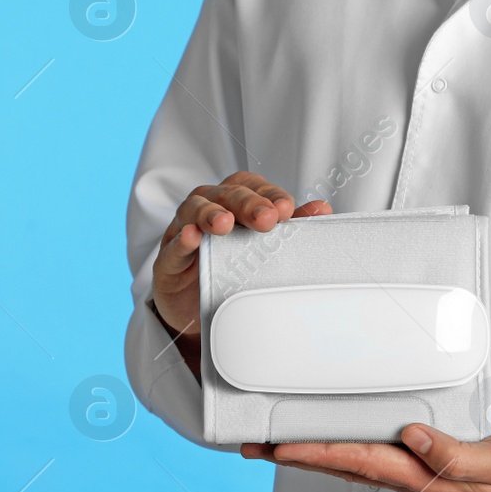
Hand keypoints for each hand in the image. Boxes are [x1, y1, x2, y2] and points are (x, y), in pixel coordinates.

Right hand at [151, 171, 331, 375]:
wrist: (198, 304)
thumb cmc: (232, 264)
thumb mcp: (263, 245)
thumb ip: (291, 226)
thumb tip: (323, 208)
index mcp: (234, 199)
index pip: (252, 186)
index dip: (270, 194)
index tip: (288, 209)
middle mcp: (209, 205)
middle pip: (227, 194)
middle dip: (248, 204)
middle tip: (267, 218)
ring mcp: (184, 228)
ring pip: (194, 208)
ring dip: (210, 213)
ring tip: (224, 224)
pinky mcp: (167, 257)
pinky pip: (171, 244)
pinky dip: (181, 238)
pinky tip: (191, 238)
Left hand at [241, 419, 490, 491]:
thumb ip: (457, 455)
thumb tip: (411, 436)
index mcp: (428, 477)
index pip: (357, 460)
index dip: (312, 452)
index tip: (273, 445)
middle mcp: (418, 475)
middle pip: (344, 464)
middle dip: (297, 455)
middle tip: (253, 444)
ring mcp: (426, 466)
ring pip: (358, 458)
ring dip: (317, 448)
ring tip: (280, 438)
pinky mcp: (436, 451)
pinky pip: (382, 447)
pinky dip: (351, 438)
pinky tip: (342, 427)